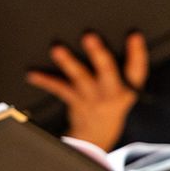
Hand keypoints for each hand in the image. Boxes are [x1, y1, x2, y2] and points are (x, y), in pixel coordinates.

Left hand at [26, 31, 148, 150]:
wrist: (98, 134)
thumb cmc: (111, 102)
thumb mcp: (126, 88)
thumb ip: (124, 67)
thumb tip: (117, 37)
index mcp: (129, 87)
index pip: (137, 70)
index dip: (137, 52)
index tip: (134, 35)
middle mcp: (112, 92)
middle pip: (107, 70)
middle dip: (98, 53)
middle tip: (89, 37)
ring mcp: (93, 98)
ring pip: (80, 77)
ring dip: (68, 62)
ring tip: (57, 50)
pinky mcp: (75, 101)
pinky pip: (59, 88)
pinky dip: (44, 81)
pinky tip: (32, 75)